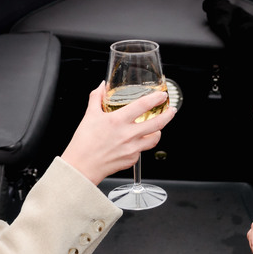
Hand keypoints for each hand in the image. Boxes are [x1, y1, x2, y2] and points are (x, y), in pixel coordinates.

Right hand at [61, 82, 175, 185]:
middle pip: (157, 123)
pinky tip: (136, 142)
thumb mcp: (89, 115)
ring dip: (158, 131)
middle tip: (171, 110)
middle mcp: (128, 134)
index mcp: (118, 120)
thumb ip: (97, 97)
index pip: (143, 105)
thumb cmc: (83, 143)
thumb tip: (102, 85)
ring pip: (155, 139)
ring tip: (157, 127)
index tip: (162, 95)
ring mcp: (132, 149)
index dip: (156, 98)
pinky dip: (141, 145)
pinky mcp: (132, 160)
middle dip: (168, 115)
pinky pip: (142, 151)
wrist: (81, 167)